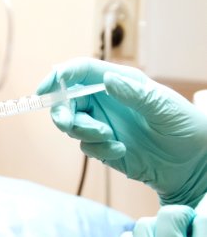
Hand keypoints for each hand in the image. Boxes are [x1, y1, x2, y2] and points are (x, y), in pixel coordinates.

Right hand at [37, 57, 206, 206]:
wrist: (190, 164)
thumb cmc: (184, 127)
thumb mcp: (164, 107)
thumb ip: (134, 93)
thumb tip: (107, 80)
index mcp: (119, 82)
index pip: (81, 72)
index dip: (59, 77)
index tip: (46, 89)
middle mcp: (105, 101)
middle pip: (67, 99)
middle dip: (62, 111)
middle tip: (69, 124)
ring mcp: (101, 123)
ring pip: (72, 124)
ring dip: (85, 132)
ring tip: (110, 138)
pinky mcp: (102, 145)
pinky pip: (86, 146)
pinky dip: (99, 149)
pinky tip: (120, 150)